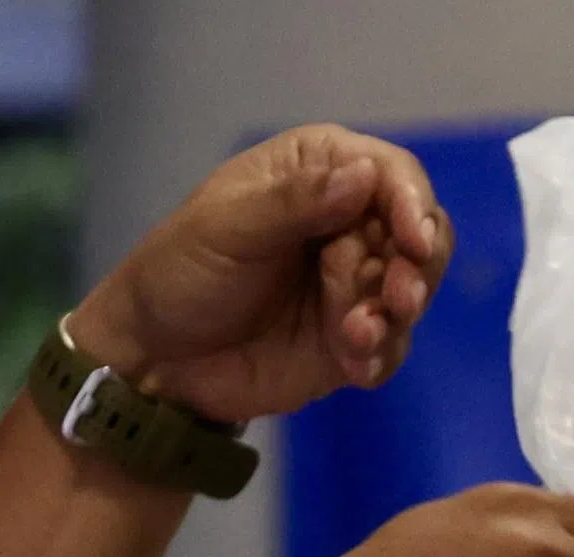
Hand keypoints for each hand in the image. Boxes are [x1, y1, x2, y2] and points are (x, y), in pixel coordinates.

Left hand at [74, 125, 453, 423]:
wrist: (154, 358)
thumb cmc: (180, 272)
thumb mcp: (228, 227)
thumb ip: (295, 202)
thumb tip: (365, 174)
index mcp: (320, 171)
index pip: (392, 176)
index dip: (412, 205)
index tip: (415, 241)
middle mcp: (349, 220)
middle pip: (419, 233)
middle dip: (414, 268)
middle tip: (399, 301)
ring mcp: (354, 283)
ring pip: (411, 290)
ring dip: (395, 315)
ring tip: (356, 336)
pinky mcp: (351, 339)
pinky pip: (390, 345)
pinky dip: (381, 354)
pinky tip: (356, 367)